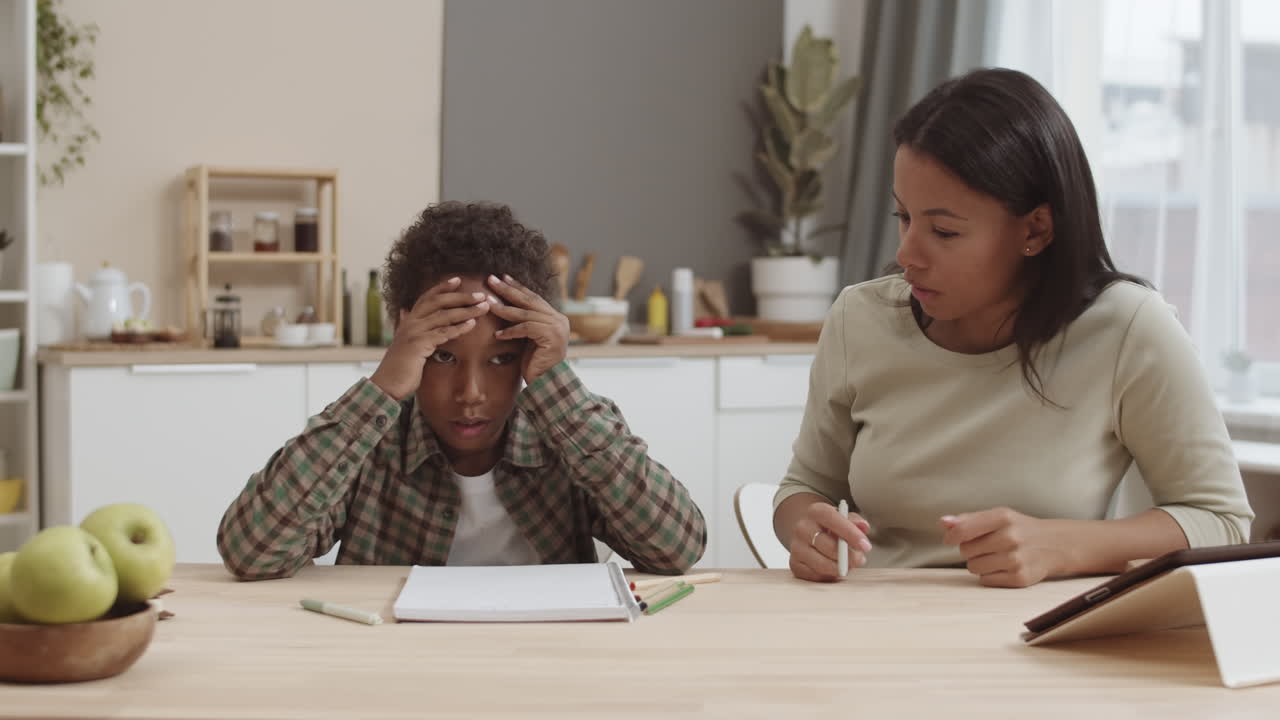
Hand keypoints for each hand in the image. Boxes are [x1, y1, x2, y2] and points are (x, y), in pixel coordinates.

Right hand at [369, 277, 490, 399]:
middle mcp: (410, 323)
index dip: (442, 287)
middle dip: (461, 297)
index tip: (458, 280)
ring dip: (466, 311)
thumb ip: (407, 327)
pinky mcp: (419, 344)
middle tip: (480, 295)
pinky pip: (443, 333)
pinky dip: (459, 328)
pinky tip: (472, 325)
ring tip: (483, 308)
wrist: (386, 385)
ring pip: (444, 316)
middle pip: (438, 302)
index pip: (427, 298)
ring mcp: (414, 332)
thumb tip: (404, 312)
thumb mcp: (404, 342)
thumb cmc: (399, 367)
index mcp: (408, 321)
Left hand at [486, 274, 568, 382]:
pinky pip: (526, 329)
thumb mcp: (529, 338)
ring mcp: (557, 328)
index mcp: (555, 317)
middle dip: (508, 290)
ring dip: (505, 309)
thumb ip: (525, 322)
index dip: (517, 287)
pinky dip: (511, 331)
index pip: (533, 298)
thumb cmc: (535, 363)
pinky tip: (497, 335)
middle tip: (491, 279)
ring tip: (488, 304)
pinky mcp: (551, 337)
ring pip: (526, 314)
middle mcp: (559, 320)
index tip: (502, 277)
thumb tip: (505, 305)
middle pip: (529, 300)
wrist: (547, 384)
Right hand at [787, 501, 872, 582]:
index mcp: (815, 511)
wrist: (809, 535)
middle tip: (861, 560)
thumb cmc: (832, 528)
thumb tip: (863, 527)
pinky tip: (835, 569)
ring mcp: (796, 547)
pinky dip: (829, 575)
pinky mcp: (795, 564)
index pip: (831, 518)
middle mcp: (802, 527)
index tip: (865, 546)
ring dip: (839, 567)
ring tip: (849, 565)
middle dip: (847, 555)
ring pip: (820, 563)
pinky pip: (815, 575)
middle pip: (825, 544)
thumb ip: (855, 521)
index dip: (849, 532)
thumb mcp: (844, 519)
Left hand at [940, 508, 1069, 587]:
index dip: (952, 537)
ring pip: (973, 567)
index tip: (951, 540)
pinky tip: (1004, 567)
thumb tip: (943, 522)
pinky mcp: (1020, 578)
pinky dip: (990, 576)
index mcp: (1003, 517)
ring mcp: (1016, 559)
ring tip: (996, 556)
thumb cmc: (1019, 529)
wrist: (1055, 545)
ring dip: (979, 564)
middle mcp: (1011, 537)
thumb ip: (968, 519)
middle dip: (970, 549)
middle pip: (965, 550)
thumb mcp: (997, 517)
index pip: (963, 530)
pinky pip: (986, 581)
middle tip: (987, 546)